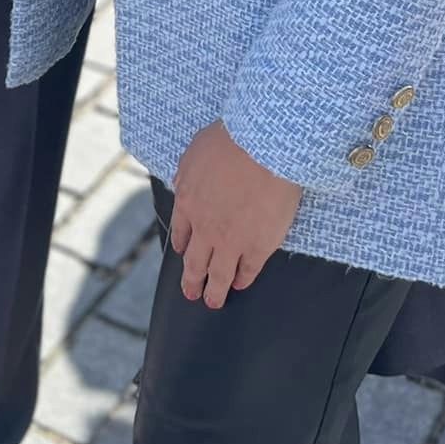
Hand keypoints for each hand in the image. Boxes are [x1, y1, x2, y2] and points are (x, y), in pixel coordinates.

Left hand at [170, 120, 301, 308]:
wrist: (263, 149)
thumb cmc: (230, 142)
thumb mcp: (194, 152)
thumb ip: (186, 173)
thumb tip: (181, 185)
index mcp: (187, 202)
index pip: (181, 232)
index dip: (183, 246)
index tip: (184, 254)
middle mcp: (205, 228)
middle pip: (195, 262)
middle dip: (192, 281)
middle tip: (191, 294)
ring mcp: (232, 241)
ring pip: (219, 275)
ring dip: (214, 292)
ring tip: (213, 302)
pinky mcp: (258, 247)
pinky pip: (248, 271)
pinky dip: (243, 280)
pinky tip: (241, 284)